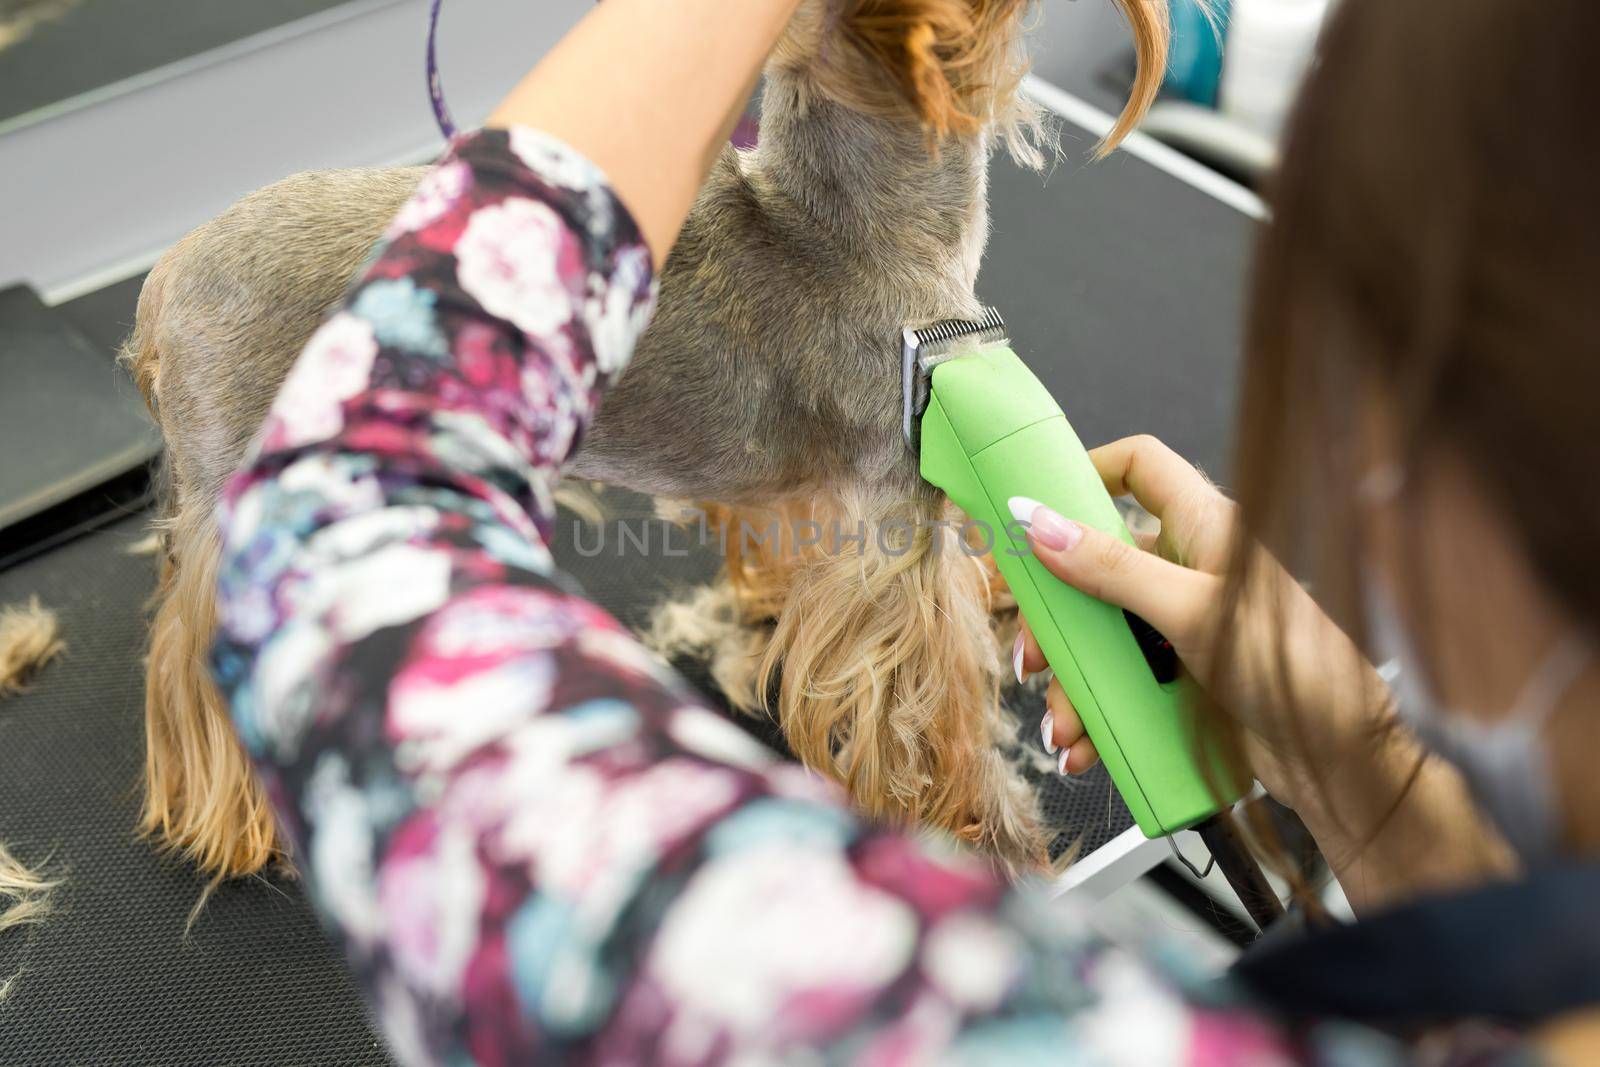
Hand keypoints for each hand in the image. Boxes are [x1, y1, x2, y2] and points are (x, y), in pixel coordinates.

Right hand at [1011, 434, 1383, 810]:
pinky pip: (1119, 681)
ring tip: (1063, 727)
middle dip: (1056, 614)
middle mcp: (1189, 566)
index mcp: (1204, 526)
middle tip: (1033, 655)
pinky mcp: (1181, 675)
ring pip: (1101, 633)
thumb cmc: (1293, 668)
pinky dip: (1095, 712)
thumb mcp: (1191, 611)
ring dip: (1072, 680)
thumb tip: (1039, 523)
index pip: (1138, 466)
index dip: (1085, 471)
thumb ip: (1113, 568)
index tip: (1033, 506)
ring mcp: (1182, 622)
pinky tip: (1083, 746)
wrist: (1342, 761)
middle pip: (1096, 563)